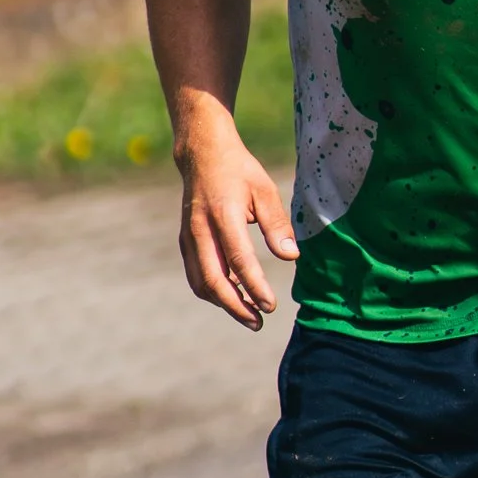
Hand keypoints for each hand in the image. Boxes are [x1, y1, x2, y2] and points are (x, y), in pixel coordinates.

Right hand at [176, 115, 297, 331]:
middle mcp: (200, 229)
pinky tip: (236, 295)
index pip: (239, 259)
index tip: (271, 305)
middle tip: (259, 322)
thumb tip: (291, 257)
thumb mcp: (265, 190)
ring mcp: (188, 237)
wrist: (202, 155)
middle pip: (213, 280)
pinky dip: (214, 291)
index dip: (255, 286)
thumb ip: (277, 224)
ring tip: (250, 313)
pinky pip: (196, 275)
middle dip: (236, 307)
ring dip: (224, 303)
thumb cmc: (239, 172)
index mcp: (223, 214)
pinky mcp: (185, 242)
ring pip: (201, 283)